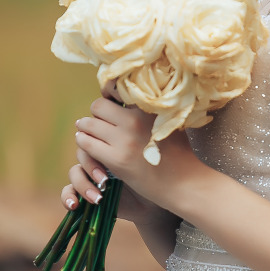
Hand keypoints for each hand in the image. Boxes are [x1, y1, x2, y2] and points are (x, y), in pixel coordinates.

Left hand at [70, 97, 206, 214]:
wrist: (185, 182)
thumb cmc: (181, 152)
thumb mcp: (171, 121)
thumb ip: (152, 109)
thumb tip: (131, 98)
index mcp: (148, 107)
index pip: (117, 88)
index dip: (109, 94)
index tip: (110, 102)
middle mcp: (135, 119)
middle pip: (98, 106)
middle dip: (96, 114)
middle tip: (99, 121)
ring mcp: (125, 139)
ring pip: (88, 124)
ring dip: (85, 128)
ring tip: (88, 132)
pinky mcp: (117, 159)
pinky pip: (87, 144)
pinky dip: (84, 143)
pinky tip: (88, 145)